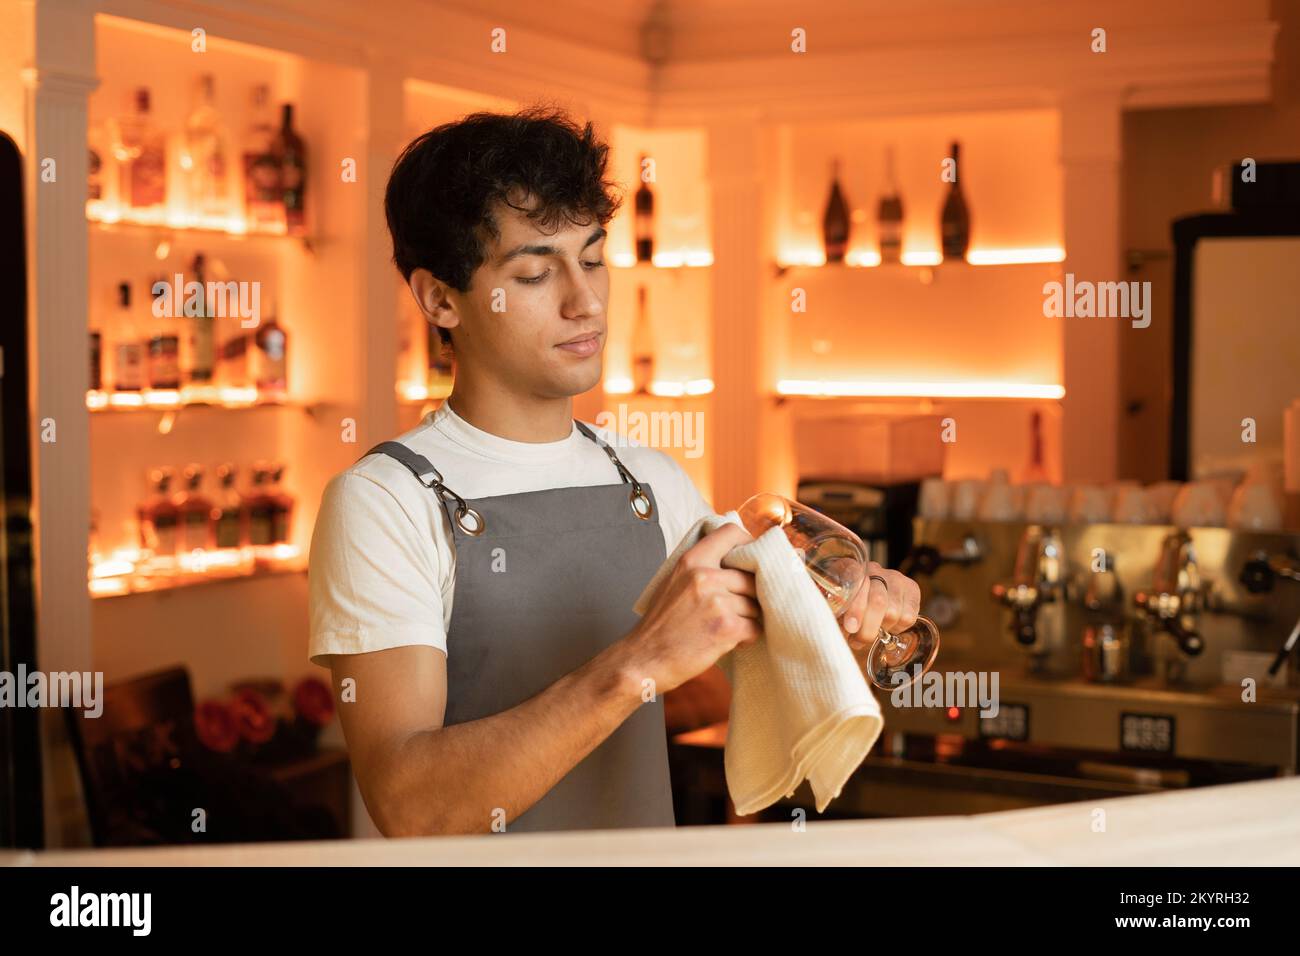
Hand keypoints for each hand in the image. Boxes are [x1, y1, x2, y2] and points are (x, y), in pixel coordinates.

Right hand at [622, 523, 760, 694]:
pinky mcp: (727, 627)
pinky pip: (755, 627)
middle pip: (751, 577)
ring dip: (747, 618)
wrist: (643, 659)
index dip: (748, 544)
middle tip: (736, 609)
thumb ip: (701, 567)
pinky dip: (746, 637)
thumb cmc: (660, 624)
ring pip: (755, 604)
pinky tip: (729, 641)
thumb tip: (737, 559)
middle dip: (749, 595)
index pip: (731, 532)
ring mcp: (717, 602)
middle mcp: (704, 576)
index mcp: (691, 560)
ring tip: (726, 628)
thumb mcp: (674, 581)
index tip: (751, 559)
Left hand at [841, 562, 920, 650]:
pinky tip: (888, 625)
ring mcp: (895, 577)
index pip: (858, 586)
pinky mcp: (911, 588)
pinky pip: (908, 617)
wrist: (866, 589)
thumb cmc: (846, 600)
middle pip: (878, 601)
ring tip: (872, 631)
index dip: (856, 609)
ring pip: (893, 611)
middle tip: (858, 641)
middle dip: (868, 627)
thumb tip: (843, 633)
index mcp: (850, 569)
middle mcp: (874, 569)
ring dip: (881, 628)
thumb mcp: (835, 604)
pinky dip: (897, 627)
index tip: (851, 628)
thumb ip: (836, 614)